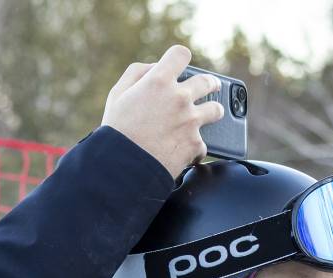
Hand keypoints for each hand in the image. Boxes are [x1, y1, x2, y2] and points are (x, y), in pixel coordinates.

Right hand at [101, 45, 224, 179]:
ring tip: (211, 115)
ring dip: (213, 112)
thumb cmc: (116, 132)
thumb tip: (154, 67)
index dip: (181, 59)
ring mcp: (190, 121)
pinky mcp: (195, 144)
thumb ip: (136, 73)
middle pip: (207, 81)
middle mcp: (179, 97)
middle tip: (211, 86)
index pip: (181, 54)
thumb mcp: (117, 95)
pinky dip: (195, 148)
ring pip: (216, 110)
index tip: (182, 65)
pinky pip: (203, 144)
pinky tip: (186, 151)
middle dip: (210, 84)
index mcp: (159, 81)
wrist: (123, 168)